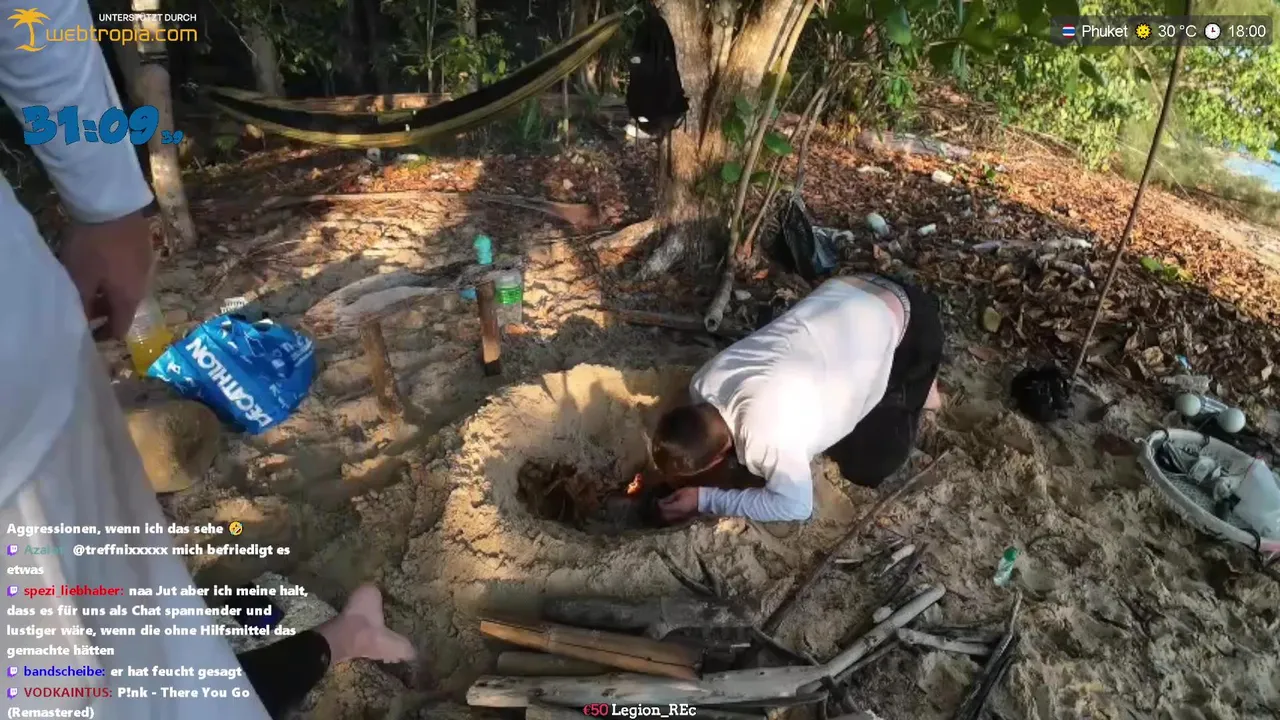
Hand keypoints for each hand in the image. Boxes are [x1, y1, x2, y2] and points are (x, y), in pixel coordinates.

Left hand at [59, 211, 153, 339]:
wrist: (113, 205)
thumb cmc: (94, 246)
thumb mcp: (80, 277)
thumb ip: (83, 303)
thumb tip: (85, 322)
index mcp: (129, 298)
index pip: (120, 328)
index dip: (103, 336)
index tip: (87, 334)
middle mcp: (143, 286)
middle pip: (126, 309)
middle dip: (106, 313)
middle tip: (86, 308)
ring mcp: (147, 266)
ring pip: (129, 289)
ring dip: (112, 293)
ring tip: (94, 285)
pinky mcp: (146, 249)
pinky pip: (132, 272)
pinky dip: (118, 276)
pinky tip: (105, 265)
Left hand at [657, 487, 699, 523]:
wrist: (706, 502)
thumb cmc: (693, 494)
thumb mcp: (680, 493)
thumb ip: (669, 498)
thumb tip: (660, 501)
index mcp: (674, 509)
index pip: (660, 509)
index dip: (655, 505)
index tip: (653, 500)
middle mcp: (675, 517)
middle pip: (661, 517)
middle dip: (656, 512)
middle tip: (654, 506)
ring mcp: (679, 520)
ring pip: (666, 521)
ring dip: (661, 517)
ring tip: (658, 511)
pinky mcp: (682, 522)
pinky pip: (671, 522)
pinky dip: (666, 519)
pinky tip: (666, 515)